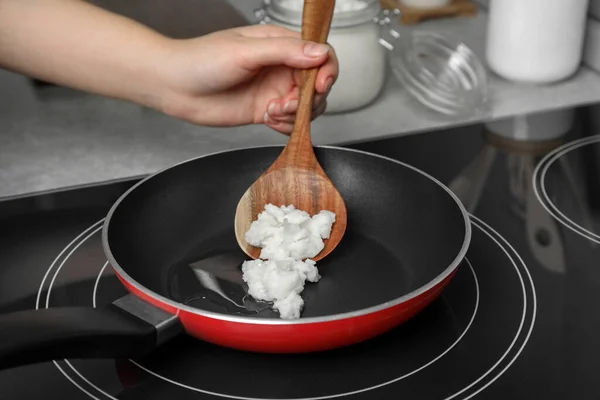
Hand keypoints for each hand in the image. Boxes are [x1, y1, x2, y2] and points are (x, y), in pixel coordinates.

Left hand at [158, 25, 338, 134]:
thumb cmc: (201, 60)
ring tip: (272, 111)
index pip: (321, 54)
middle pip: (318, 85)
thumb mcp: (245, 51)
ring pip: (308, 106)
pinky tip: (268, 119)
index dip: (326, 71)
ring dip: (296, 114)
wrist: (175, 87)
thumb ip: (285, 52)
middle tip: (285, 104)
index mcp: (280, 44)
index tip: (319, 85)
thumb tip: (320, 53)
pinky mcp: (266, 111)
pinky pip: (291, 121)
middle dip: (308, 99)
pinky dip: (287, 125)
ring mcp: (274, 90)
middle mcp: (281, 67)